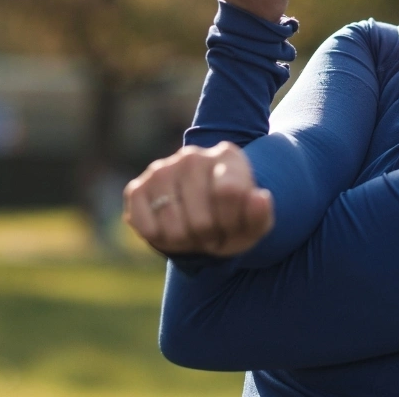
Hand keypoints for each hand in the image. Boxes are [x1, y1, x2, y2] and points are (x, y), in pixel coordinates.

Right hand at [123, 141, 273, 256]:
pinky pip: (146, 227)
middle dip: (208, 236)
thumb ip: (261, 213)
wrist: (204, 217)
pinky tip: (170, 228)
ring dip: (186, 241)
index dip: (231, 221)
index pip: (229, 191)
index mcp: (227, 156)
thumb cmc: (232, 218)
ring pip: (173, 227)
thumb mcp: (253, 223)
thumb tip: (260, 198)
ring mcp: (162, 169)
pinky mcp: (137, 188)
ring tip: (193, 231)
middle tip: (212, 232)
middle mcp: (193, 156)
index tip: (233, 225)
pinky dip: (160, 239)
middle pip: (201, 220)